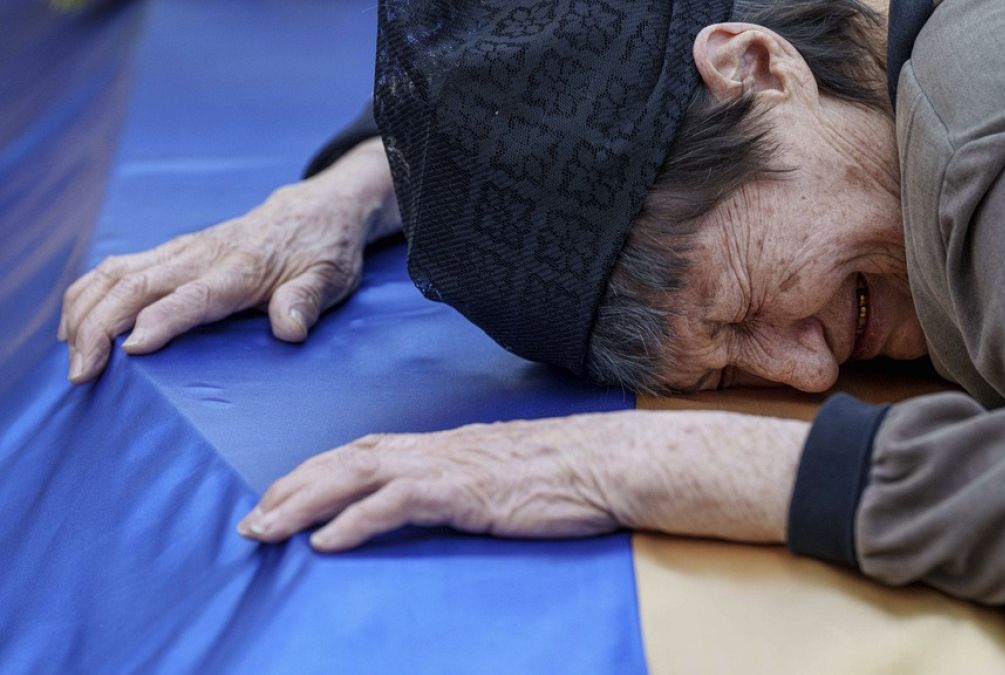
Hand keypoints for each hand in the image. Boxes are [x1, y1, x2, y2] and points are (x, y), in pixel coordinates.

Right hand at [60, 138, 398, 382]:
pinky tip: (74, 326)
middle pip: (136, 285)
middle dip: (99, 327)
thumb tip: (290, 328)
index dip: (161, 321)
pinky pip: (118, 268)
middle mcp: (202, 256)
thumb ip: (307, 302)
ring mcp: (182, 251)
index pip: (192, 297)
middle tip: (81, 373)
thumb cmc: (324, 252)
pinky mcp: (172, 253)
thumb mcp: (330, 279)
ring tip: (70, 355)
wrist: (317, 211)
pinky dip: (88, 295)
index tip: (130, 350)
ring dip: (84, 310)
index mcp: (240, 269)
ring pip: (116, 272)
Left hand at [237, 411, 807, 551]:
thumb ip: (466, 484)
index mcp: (443, 446)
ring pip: (357, 476)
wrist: (609, 462)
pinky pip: (397, 503)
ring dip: (305, 503)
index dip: (316, 473)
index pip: (364, 452)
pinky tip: (326, 542)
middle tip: (251, 522)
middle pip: (345, 460)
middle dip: (293, 489)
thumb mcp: (504, 476)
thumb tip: (440, 501)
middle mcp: (436, 449)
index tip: (280, 496)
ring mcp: (449, 466)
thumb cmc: (566, 474)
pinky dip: (354, 520)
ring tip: (265, 531)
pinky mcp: (464, 491)